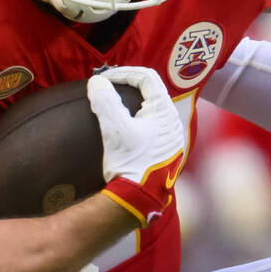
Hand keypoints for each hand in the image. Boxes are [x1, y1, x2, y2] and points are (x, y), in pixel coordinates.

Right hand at [89, 67, 185, 225]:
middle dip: (128, 84)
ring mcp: (171, 135)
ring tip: (112, 104)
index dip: (123, 73)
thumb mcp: (115, 129)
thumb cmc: (130, 163)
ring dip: (133, 101)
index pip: (146, 77)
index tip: (103, 80)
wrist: (140, 198)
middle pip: (152, 90)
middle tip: (108, 87)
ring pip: (152, 106)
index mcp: (165, 111)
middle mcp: (172, 121)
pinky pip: (152, 122)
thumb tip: (97, 82)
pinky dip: (137, 116)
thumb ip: (106, 102)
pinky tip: (123, 126)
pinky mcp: (165, 148)